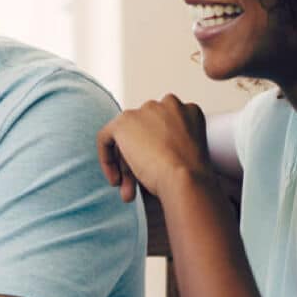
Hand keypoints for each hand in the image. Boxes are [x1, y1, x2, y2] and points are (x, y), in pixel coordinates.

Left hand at [96, 94, 210, 201]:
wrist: (185, 177)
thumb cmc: (190, 174)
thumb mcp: (184, 154)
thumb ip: (167, 145)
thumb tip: (146, 157)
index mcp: (188, 112)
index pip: (162, 129)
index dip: (155, 150)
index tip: (153, 170)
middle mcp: (168, 105)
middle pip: (143, 132)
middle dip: (138, 160)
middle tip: (137, 187)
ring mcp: (145, 111)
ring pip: (127, 137)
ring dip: (126, 166)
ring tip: (128, 191)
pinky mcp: (124, 121)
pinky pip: (106, 137)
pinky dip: (107, 158)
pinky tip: (115, 179)